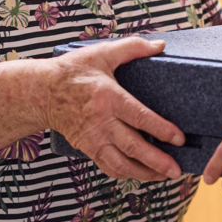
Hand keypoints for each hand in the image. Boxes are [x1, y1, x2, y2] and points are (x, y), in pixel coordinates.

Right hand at [42, 36, 184, 180]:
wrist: (41, 92)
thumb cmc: (72, 71)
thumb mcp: (102, 53)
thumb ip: (132, 47)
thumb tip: (160, 45)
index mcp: (108, 97)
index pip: (140, 118)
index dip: (162, 130)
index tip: (180, 138)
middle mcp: (101, 122)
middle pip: (133, 147)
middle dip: (157, 161)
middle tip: (176, 170)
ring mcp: (93, 138)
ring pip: (121, 164)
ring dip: (144, 174)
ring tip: (164, 176)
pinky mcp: (87, 148)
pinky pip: (108, 167)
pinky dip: (126, 174)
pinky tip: (142, 174)